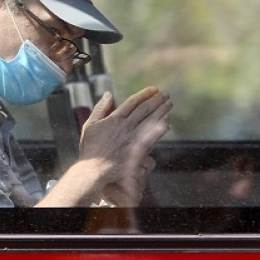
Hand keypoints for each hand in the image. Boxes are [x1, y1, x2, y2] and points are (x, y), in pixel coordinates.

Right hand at [34, 86, 170, 207]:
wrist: (93, 169)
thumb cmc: (90, 148)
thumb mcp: (90, 124)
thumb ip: (100, 108)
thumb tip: (108, 93)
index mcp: (113, 119)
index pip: (132, 102)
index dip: (144, 95)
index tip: (153, 89)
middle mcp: (124, 126)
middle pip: (143, 109)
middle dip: (155, 100)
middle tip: (165, 94)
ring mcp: (131, 139)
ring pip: (149, 121)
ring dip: (160, 111)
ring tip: (169, 103)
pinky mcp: (136, 151)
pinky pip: (151, 137)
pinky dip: (159, 129)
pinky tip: (166, 122)